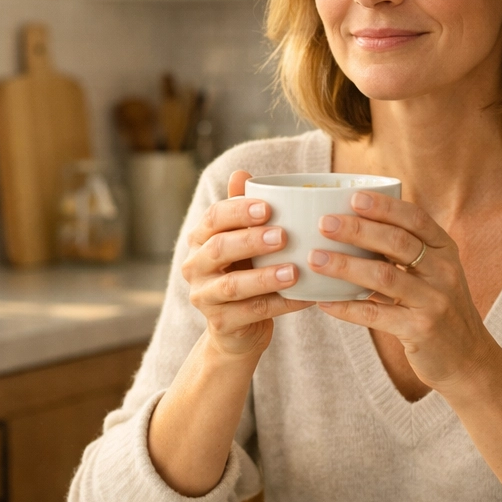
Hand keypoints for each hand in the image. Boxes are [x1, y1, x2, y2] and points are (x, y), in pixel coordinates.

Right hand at [183, 170, 312, 357]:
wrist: (238, 329)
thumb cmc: (245, 273)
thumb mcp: (243, 241)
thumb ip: (242, 211)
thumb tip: (242, 172)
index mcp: (200, 240)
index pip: (213, 218)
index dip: (239, 211)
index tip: (269, 207)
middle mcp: (195, 267)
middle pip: (219, 249)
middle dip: (251, 241)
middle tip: (284, 235)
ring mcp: (204, 297)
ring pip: (233, 285)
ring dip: (265, 277)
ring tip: (294, 271)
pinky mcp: (220, 324)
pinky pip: (253, 313)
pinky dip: (282, 304)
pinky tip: (306, 297)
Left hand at [308, 190, 494, 393]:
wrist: (469, 359)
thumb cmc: (440, 310)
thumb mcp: (434, 275)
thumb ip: (405, 253)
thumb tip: (353, 227)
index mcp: (445, 251)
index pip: (415, 219)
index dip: (384, 207)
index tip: (352, 197)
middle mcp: (444, 272)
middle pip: (397, 242)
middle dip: (358, 230)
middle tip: (324, 223)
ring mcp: (434, 301)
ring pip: (384, 276)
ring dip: (345, 266)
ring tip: (315, 259)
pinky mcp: (421, 330)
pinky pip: (376, 314)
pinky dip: (347, 308)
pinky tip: (323, 302)